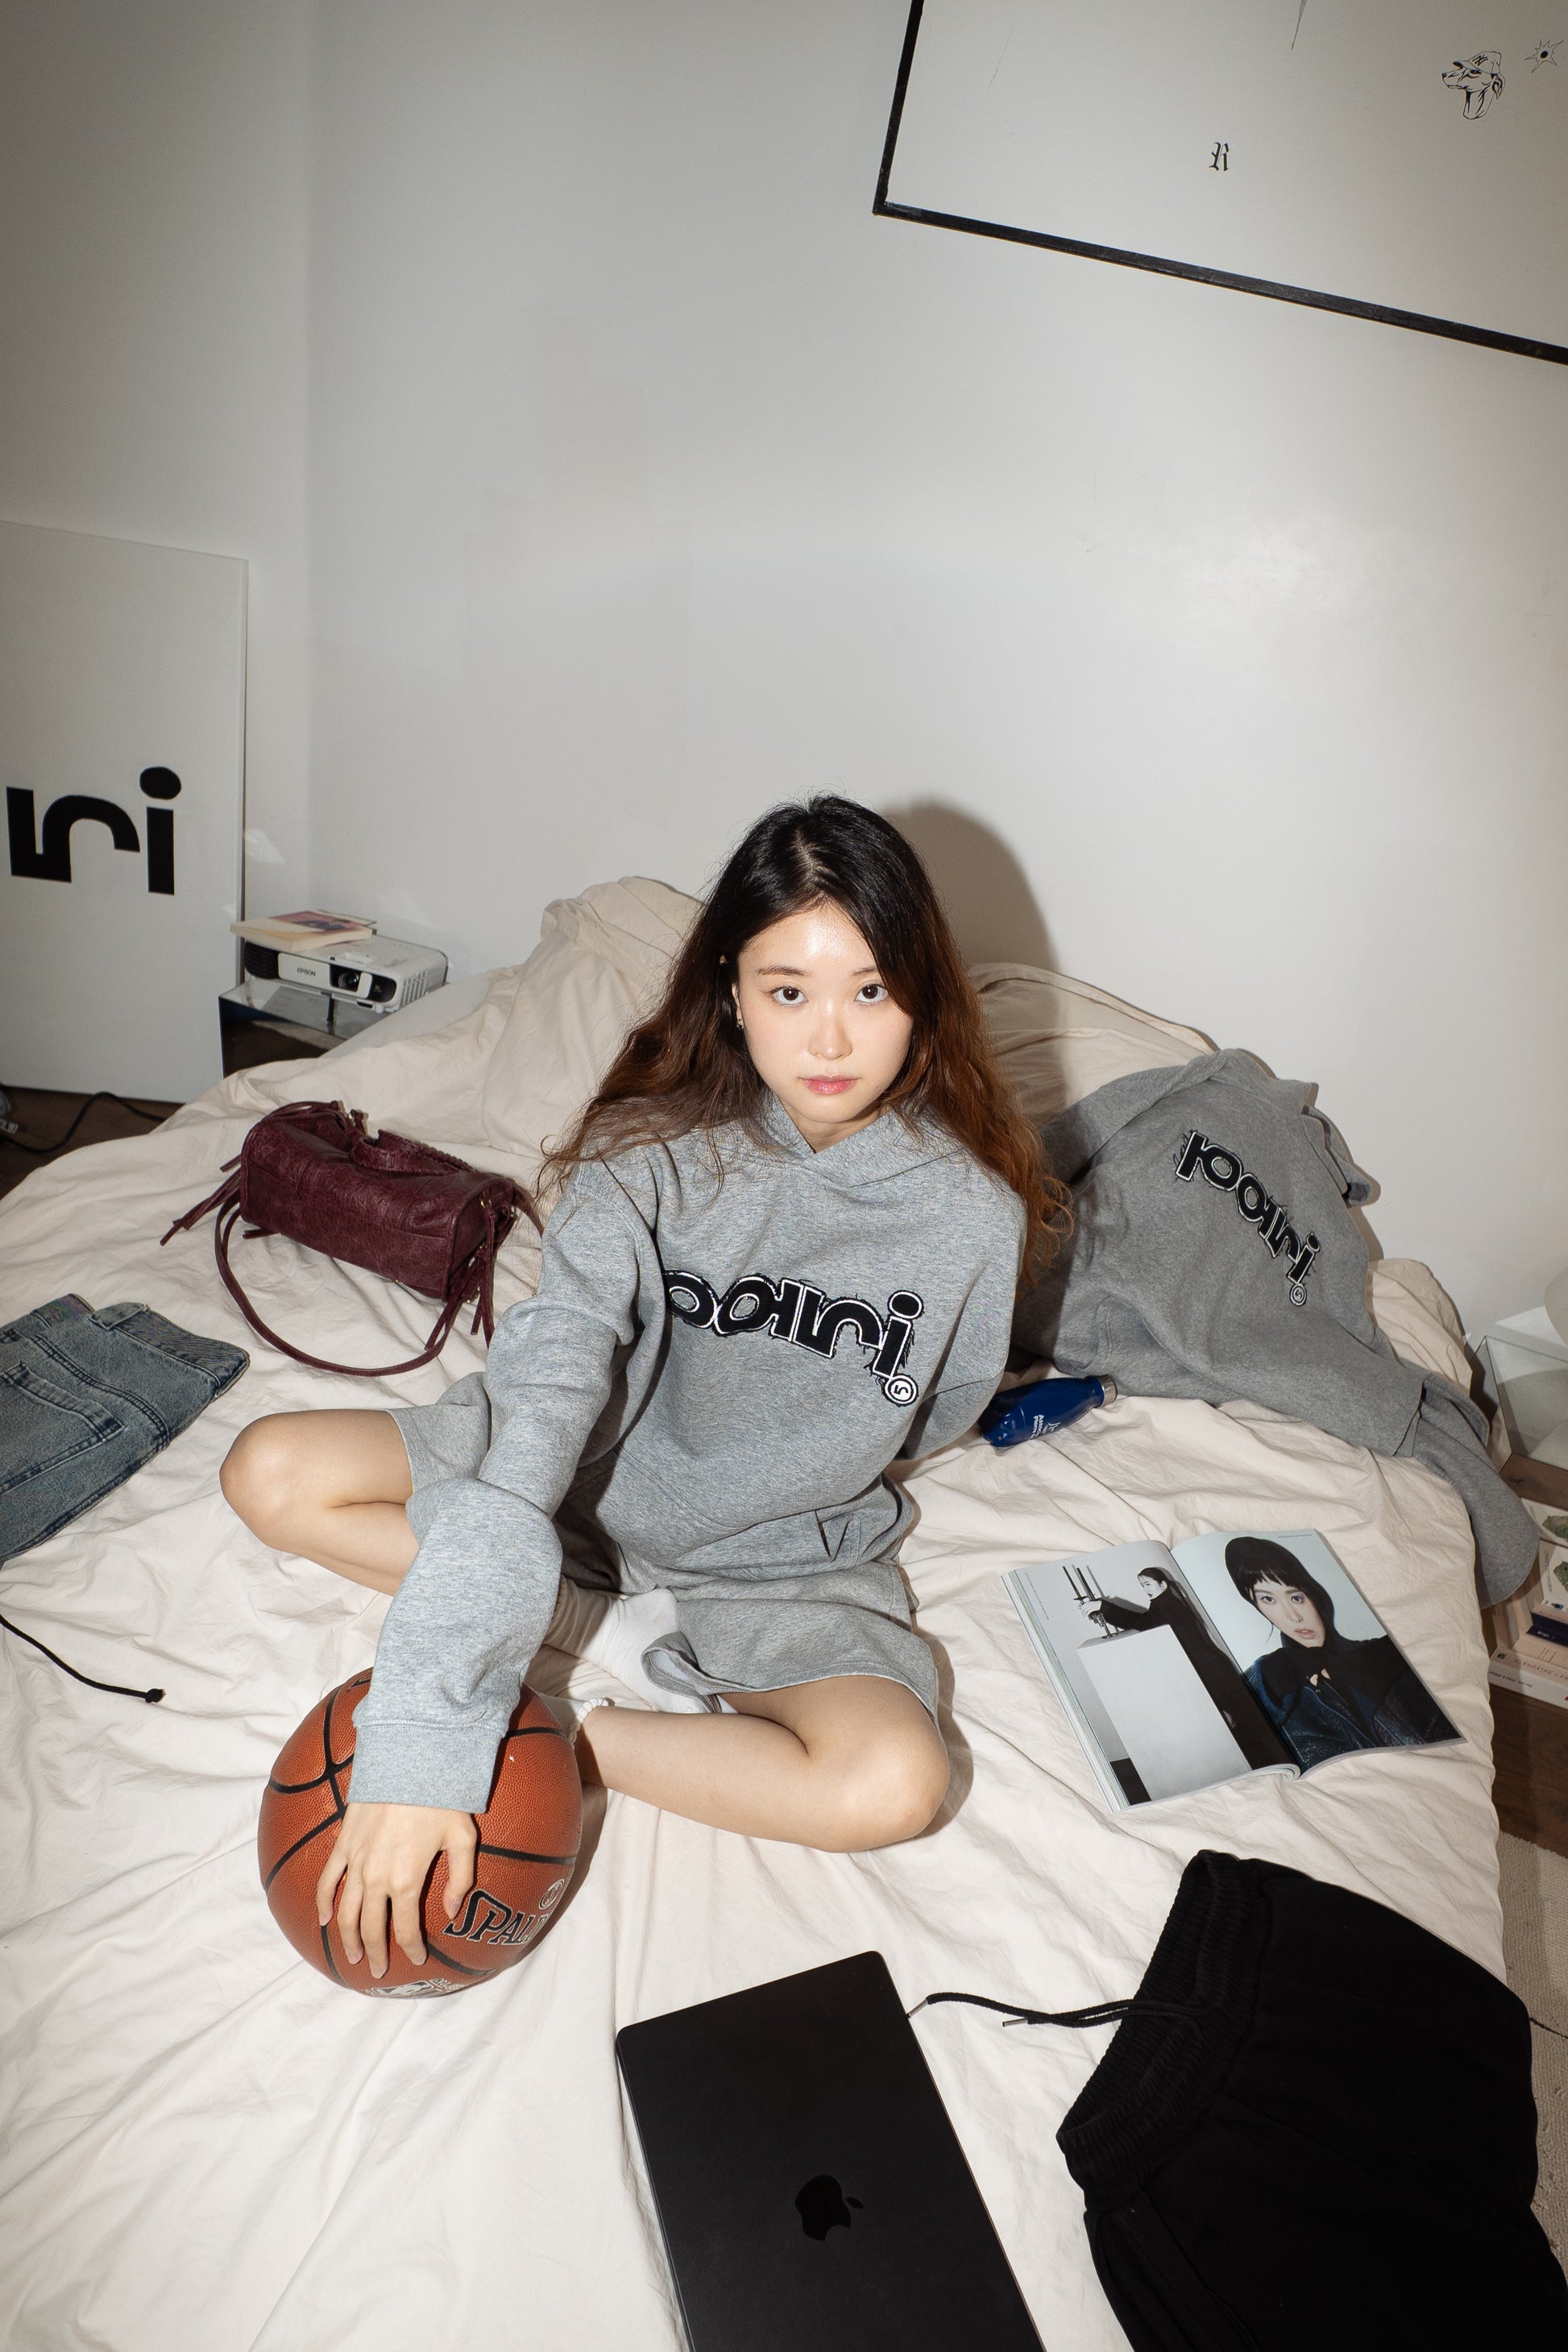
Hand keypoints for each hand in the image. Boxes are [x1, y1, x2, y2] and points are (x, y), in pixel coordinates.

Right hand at [315, 1801, 476, 1977]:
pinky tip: (323, 1919)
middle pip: (371, 1928)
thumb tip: (452, 1911)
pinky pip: (328, 1880)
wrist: (409, 1763)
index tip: (417, 1960)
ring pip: (345, 1912)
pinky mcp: (343, 1845)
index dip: (411, 1950)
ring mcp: (356, 1863)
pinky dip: (323, 1902)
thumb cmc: (441, 1799)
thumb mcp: (463, 1839)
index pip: (405, 1929)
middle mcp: (377, 1878)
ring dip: (347, 1938)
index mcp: (407, 1881)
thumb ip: (460, 1879)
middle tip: (378, 1971)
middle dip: (376, 1953)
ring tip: (353, 1955)